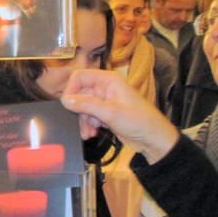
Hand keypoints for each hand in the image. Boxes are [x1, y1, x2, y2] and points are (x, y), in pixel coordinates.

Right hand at [60, 70, 178, 161]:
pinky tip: (92, 134)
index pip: (80, 77)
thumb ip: (86, 105)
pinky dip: (89, 125)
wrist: (153, 139)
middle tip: (79, 124)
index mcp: (108, 80)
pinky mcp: (106, 114)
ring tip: (88, 133)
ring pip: (84, 108)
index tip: (67, 105)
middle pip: (80, 94)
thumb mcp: (110, 113)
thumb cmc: (137, 121)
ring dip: (83, 121)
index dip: (71, 89)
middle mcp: (105, 88)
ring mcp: (105, 102)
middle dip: (78, 111)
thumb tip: (65, 100)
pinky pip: (90, 117)